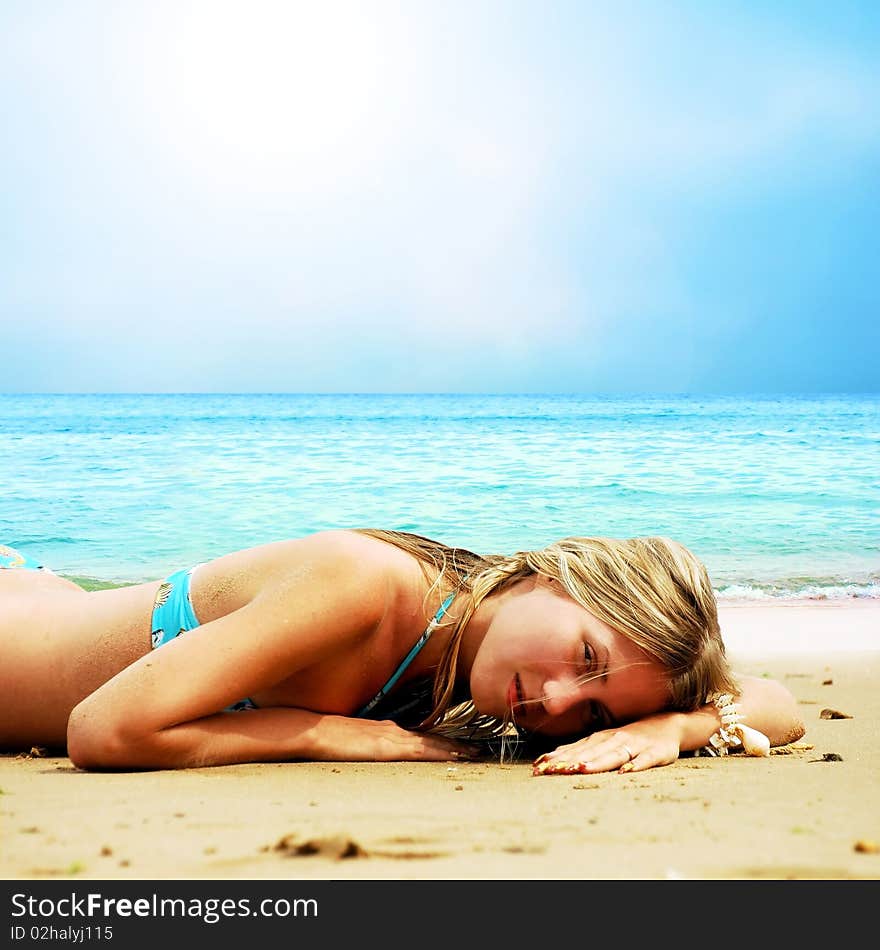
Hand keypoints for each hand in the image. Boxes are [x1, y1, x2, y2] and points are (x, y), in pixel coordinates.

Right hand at [319, 716, 482, 761]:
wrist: (316, 729)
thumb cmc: (331, 736)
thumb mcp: (357, 740)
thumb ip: (372, 743)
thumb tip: (383, 751)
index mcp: (389, 729)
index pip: (423, 735)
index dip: (443, 740)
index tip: (462, 746)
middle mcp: (395, 730)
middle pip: (432, 737)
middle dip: (456, 743)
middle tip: (478, 749)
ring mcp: (392, 737)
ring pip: (430, 742)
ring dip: (453, 748)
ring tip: (473, 753)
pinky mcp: (386, 748)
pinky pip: (418, 750)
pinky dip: (437, 752)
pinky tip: (450, 756)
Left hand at [532, 712, 684, 775]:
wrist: (666, 723)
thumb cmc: (629, 737)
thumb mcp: (603, 741)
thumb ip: (579, 750)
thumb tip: (548, 760)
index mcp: (599, 738)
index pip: (575, 749)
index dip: (557, 758)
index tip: (539, 768)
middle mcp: (614, 739)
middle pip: (590, 753)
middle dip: (570, 762)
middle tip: (552, 771)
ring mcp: (635, 745)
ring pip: (613, 755)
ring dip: (597, 762)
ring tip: (582, 769)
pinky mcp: (656, 753)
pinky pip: (645, 760)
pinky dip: (635, 765)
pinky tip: (625, 772)